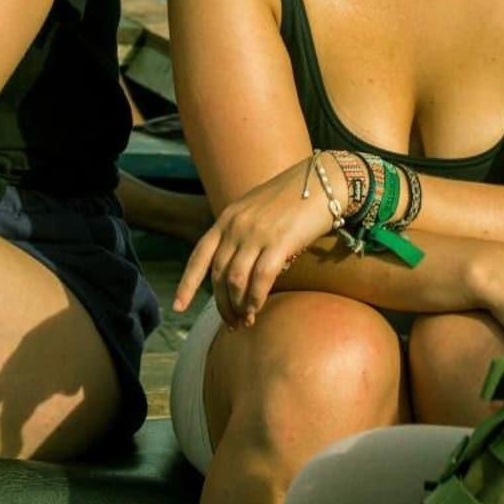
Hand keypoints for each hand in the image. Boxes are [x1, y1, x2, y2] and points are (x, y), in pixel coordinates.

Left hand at [173, 153, 335, 326]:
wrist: (325, 179)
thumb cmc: (295, 198)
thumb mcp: (258, 210)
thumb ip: (244, 235)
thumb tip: (242, 274)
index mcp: (227, 218)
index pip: (199, 255)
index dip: (187, 284)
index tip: (178, 307)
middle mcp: (236, 225)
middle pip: (218, 275)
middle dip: (222, 304)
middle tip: (232, 323)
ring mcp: (256, 233)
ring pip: (236, 280)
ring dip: (239, 306)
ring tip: (246, 320)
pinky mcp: (279, 241)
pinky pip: (260, 279)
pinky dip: (256, 299)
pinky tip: (258, 309)